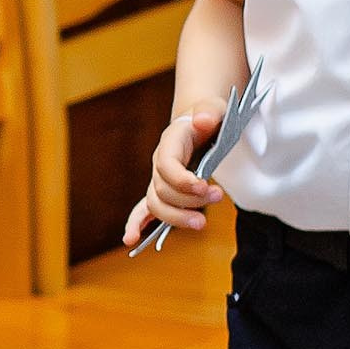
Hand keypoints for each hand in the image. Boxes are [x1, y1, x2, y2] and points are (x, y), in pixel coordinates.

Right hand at [124, 104, 223, 244]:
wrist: (202, 121)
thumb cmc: (210, 116)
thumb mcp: (215, 108)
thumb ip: (209, 112)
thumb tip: (202, 121)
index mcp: (170, 142)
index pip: (167, 166)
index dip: (182, 180)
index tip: (205, 186)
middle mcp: (159, 163)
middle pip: (163, 190)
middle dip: (189, 201)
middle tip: (218, 196)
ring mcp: (160, 179)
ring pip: (157, 204)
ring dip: (177, 218)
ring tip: (202, 222)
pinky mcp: (164, 190)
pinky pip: (146, 209)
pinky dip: (137, 224)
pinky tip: (131, 240)